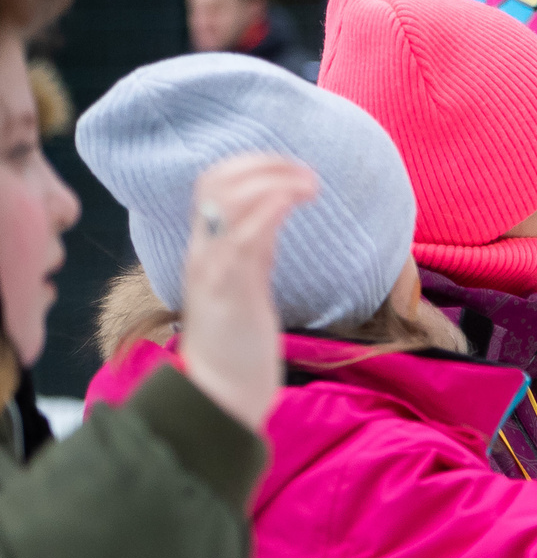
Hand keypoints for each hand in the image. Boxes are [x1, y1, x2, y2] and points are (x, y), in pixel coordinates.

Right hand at [178, 154, 318, 433]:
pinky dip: (272, 205)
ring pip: (228, 198)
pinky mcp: (227, 288)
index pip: (212, 183)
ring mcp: (212, 267)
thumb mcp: (246, 282)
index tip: (292, 169)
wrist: (220, 393)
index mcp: (207, 249)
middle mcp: (203, 251)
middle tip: (307, 174)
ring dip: (274, 179)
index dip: (250, 164)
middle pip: (215, 180)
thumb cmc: (237, 343)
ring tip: (311, 185)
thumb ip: (255, 247)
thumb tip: (274, 212)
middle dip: (264, 163)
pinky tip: (299, 200)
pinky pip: (244, 233)